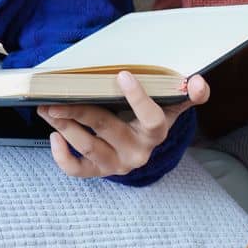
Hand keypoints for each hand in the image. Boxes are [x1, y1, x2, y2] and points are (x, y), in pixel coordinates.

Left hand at [38, 71, 210, 178]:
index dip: (138, 98)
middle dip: (80, 111)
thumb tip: (199, 81)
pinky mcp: (100, 172)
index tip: (123, 75)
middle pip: (107, 128)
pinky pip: (78, 170)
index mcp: (156, 132)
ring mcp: (117, 164)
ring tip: (47, 109)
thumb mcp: (172, 106)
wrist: (143, 148)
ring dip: (65, 127)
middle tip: (58, 96)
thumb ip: (188, 94)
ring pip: (87, 147)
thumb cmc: (151, 118)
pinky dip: (62, 156)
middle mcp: (138, 152)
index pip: (152, 117)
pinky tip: (54, 136)